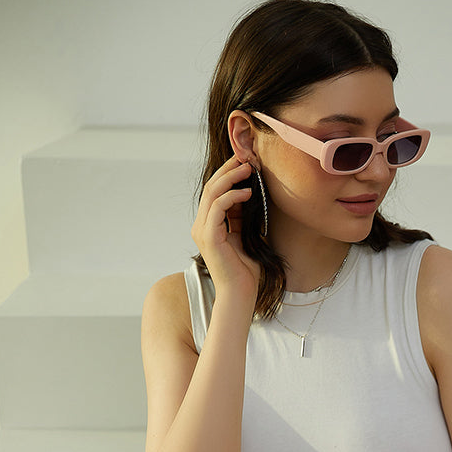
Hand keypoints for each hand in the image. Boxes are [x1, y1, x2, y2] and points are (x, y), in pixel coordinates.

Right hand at [190, 156, 261, 302]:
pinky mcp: (209, 236)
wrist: (240, 294)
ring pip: (213, 193)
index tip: (247, 162)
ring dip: (231, 177)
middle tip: (248, 157)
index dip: (229, 174)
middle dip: (229, 169)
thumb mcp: (245, 236)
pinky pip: (218, 207)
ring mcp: (203, 230)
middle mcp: (201, 225)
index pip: (215, 192)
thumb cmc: (245, 271)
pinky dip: (233, 196)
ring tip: (249, 168)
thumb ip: (241, 217)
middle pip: (212, 187)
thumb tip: (248, 194)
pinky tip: (248, 192)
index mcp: (209, 225)